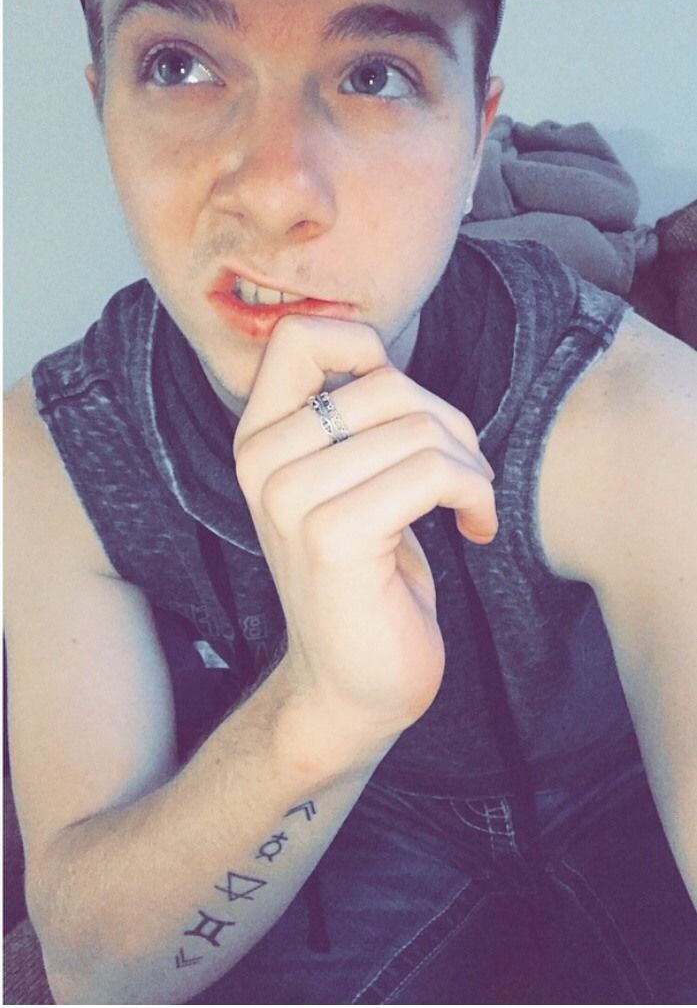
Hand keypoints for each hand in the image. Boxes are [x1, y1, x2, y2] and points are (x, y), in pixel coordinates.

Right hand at [233, 316, 496, 746]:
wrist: (352, 686)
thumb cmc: (366, 577)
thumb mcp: (344, 483)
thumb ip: (350, 419)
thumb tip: (385, 358)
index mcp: (259, 438)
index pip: (301, 336)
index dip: (367, 347)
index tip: (403, 408)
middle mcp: (261, 461)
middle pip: (387, 382)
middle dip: (450, 423)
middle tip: (465, 475)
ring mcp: (290, 498)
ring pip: (419, 429)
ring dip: (471, 467)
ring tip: (471, 505)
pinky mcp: (332, 536)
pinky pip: (433, 472)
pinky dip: (476, 495)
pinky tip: (477, 529)